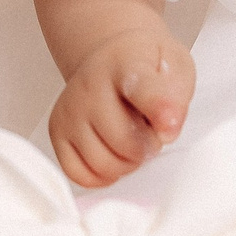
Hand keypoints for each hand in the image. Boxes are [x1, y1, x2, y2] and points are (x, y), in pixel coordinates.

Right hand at [48, 25, 195, 190]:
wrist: (111, 59)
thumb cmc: (146, 66)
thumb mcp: (176, 64)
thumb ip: (178, 95)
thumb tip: (167, 130)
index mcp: (126, 62)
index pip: (143, 90)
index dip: (162, 113)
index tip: (170, 128)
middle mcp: (89, 84)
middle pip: (125, 142)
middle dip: (148, 148)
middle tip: (152, 133)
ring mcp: (69, 109)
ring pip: (102, 164)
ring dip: (127, 164)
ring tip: (133, 143)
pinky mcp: (56, 131)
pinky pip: (78, 174)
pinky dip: (102, 175)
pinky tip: (113, 155)